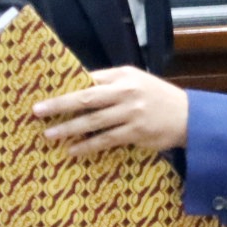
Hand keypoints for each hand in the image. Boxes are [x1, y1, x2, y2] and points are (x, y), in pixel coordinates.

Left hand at [33, 67, 188, 154]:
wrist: (189, 116)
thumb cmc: (157, 97)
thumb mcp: (136, 81)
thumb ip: (111, 83)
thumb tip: (80, 87)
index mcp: (123, 76)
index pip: (90, 79)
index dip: (67, 86)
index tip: (46, 92)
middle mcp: (126, 91)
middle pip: (86, 97)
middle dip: (60, 104)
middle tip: (37, 111)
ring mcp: (131, 113)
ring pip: (93, 121)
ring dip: (69, 128)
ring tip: (49, 134)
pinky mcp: (136, 133)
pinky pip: (106, 140)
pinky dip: (88, 145)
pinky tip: (73, 150)